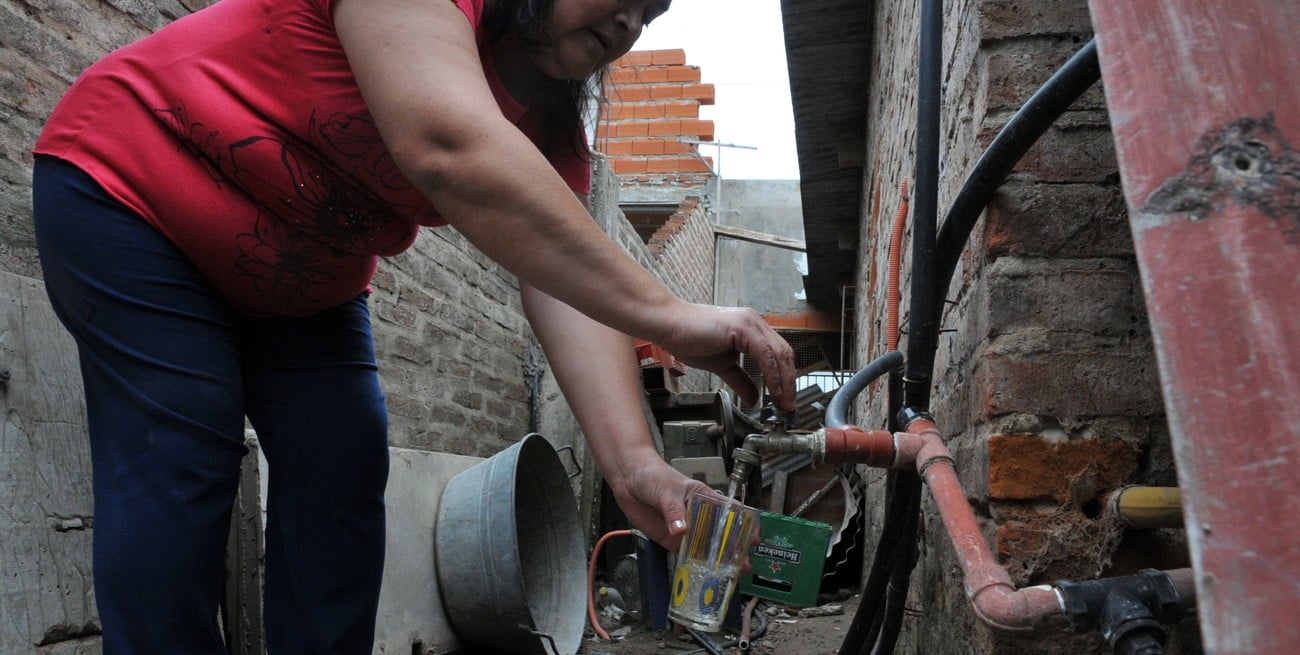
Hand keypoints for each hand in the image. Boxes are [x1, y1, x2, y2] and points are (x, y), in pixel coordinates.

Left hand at [607, 460, 758, 572]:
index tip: (753, 538)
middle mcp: (699, 516)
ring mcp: (686, 530)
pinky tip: (702, 575)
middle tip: (742, 565)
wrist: (628, 480)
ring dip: (716, 561)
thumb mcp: (667, 490)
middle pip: (721, 535)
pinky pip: (685, 555)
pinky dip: (693, 565)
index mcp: (705, 498)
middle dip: (733, 550)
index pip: (731, 512)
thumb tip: (681, 530)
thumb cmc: (653, 476)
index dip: (744, 525)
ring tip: (727, 574)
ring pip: (705, 548)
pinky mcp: (671, 540)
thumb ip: (674, 511)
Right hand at [659, 303, 796, 410]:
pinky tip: (772, 390)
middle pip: (785, 354)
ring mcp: (751, 323)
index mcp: (753, 330)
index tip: (785, 400)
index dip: (786, 378)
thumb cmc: (690, 339)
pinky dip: (772, 374)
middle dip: (790, 383)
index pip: (779, 354)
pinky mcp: (743, 327)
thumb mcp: (722, 366)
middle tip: (789, 406)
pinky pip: (765, 354)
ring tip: (784, 403)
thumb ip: (741, 381)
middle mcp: (756, 323)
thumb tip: (753, 399)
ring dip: (784, 381)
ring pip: (779, 354)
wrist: (669, 325)